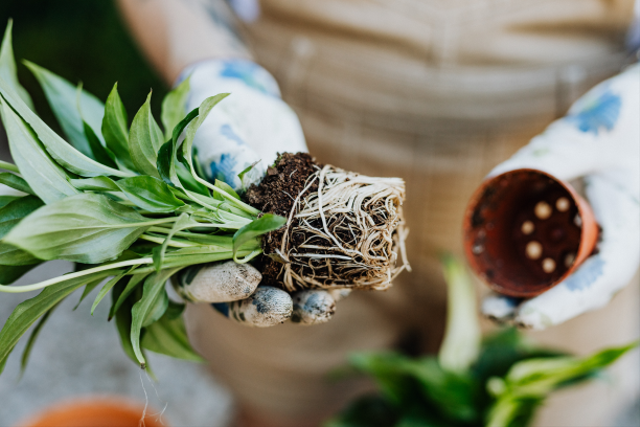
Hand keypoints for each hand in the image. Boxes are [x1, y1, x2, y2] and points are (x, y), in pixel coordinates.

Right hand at [173, 59, 339, 325]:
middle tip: (284, 306)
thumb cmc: (217, 127)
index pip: (196, 280)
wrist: (251, 115)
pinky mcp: (300, 245)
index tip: (247, 278)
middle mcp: (228, 256)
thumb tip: (249, 182)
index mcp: (193, 241)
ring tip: (324, 303)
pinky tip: (348, 282)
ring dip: (302, 306)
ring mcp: (266, 255)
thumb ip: (224, 163)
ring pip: (281, 294)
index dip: (219, 286)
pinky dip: (331, 281)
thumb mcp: (213, 138)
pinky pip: (314, 273)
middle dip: (265, 307)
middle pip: (242, 299)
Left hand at [481, 64, 639, 329]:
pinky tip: (492, 275)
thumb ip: (555, 153)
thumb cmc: (623, 119)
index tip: (527, 317)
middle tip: (492, 311)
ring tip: (488, 306)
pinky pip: (550, 255)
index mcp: (630, 223)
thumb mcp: (594, 130)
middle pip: (576, 288)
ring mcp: (591, 235)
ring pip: (561, 277)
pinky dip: (523, 269)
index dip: (564, 302)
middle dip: (535, 307)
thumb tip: (497, 179)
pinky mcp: (572, 226)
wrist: (630, 116)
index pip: (599, 276)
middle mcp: (610, 239)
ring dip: (525, 295)